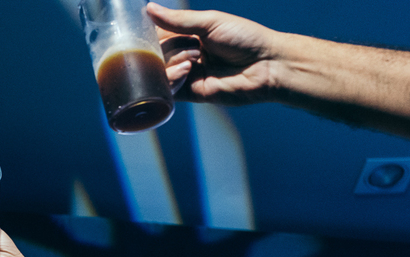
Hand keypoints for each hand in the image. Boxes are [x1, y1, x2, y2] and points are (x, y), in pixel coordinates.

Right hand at [146, 4, 279, 104]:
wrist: (267, 65)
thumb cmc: (245, 38)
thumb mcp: (210, 22)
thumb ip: (178, 20)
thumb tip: (149, 9)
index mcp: (190, 35)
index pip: (159, 35)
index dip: (150, 36)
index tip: (142, 34)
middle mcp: (187, 55)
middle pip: (158, 55)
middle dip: (166, 51)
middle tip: (189, 48)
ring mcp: (189, 75)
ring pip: (162, 73)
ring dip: (171, 65)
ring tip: (191, 62)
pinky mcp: (193, 94)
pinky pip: (171, 90)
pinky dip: (171, 81)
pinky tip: (185, 72)